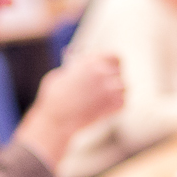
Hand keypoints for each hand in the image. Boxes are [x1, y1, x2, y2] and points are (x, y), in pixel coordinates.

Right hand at [14, 52, 124, 168]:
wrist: (57, 120)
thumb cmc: (54, 98)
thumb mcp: (62, 75)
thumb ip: (77, 69)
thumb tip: (86, 67)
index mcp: (91, 61)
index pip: (113, 57)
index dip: (110, 63)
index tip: (108, 68)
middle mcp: (104, 72)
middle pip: (119, 70)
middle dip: (112, 77)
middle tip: (106, 84)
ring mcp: (112, 89)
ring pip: (122, 87)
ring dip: (114, 92)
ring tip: (99, 100)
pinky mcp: (116, 105)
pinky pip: (122, 102)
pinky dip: (114, 106)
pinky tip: (100, 109)